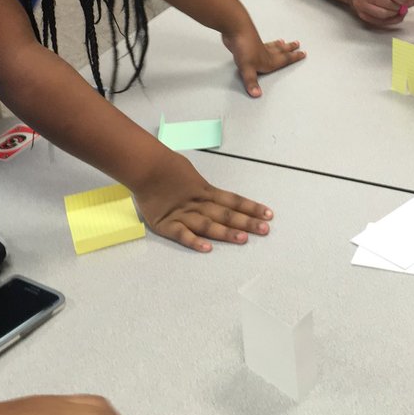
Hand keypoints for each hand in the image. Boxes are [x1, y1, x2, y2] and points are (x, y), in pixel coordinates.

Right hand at [136, 152, 272, 251]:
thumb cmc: (167, 166)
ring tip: (243, 239)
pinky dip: (194, 241)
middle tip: (264, 230)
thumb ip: (202, 188)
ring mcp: (183, 213)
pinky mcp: (166, 223)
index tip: (268, 215)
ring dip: (226, 232)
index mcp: (205, 190)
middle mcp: (198, 203)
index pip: (233, 200)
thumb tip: (213, 195)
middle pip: (226, 213)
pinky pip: (182, 234)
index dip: (251, 207)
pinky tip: (207, 248)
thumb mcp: (190, 173)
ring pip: (208, 224)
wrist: (145, 166)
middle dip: (246, 222)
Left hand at [221, 28, 303, 97]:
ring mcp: (257, 45)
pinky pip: (261, 42)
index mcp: (268, 60)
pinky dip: (265, 42)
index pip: (284, 59)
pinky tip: (261, 41)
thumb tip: (257, 94)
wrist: (235, 29)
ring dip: (278, 44)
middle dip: (289, 49)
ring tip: (283, 41)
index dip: (294, 57)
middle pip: (280, 50)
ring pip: (271, 45)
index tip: (303, 53)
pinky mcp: (249, 40)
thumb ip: (252, 82)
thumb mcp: (247, 69)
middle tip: (297, 44)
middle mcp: (265, 52)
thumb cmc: (244, 48)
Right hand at [349, 0, 413, 26]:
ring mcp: (360, 4)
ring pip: (384, 14)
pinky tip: (397, 14)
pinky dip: (391, 20)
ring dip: (397, 12)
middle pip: (387, 3)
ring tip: (402, 6)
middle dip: (402, 4)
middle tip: (410, 2)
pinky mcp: (361, 14)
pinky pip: (379, 21)